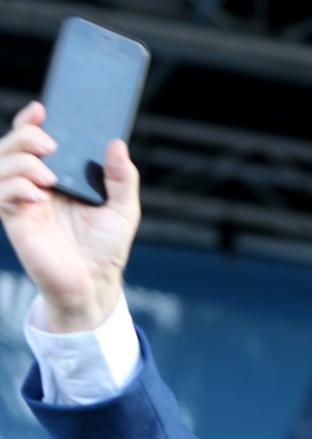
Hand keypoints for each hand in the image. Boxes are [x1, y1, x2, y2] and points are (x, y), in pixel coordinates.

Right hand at [0, 100, 140, 331]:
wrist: (96, 281)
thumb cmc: (107, 245)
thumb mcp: (123, 207)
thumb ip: (122, 176)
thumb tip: (117, 143)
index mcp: (60, 175)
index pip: (35, 140)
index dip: (32, 121)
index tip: (42, 109)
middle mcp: (37, 184)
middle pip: (11, 146)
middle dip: (25, 136)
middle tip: (49, 144)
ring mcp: (23, 201)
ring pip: (0, 165)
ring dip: (21, 162)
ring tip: (48, 177)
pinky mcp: (16, 221)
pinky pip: (1, 194)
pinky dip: (17, 188)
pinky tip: (38, 196)